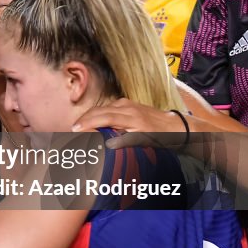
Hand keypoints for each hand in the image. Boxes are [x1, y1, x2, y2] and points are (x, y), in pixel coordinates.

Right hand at [72, 98, 187, 141]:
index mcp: (130, 117)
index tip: (76, 129)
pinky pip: (107, 107)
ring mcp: (126, 103)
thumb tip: (106, 144)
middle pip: (99, 110)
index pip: (103, 117)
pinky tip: (92, 121)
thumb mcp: (144, 142)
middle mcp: (126, 107)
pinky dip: (97, 114)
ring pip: (101, 108)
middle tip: (72, 129)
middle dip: (84, 119)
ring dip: (89, 116)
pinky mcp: (126, 103)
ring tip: (79, 127)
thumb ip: (125, 141)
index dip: (88, 123)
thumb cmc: (160, 136)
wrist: (175, 126)